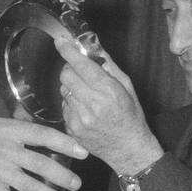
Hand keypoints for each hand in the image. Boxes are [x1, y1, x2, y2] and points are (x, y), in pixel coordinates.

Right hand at [0, 116, 88, 190]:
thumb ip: (14, 127)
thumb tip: (32, 122)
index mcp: (10, 130)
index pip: (44, 135)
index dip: (66, 143)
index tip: (83, 152)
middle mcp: (7, 150)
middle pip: (44, 164)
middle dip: (64, 176)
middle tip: (76, 184)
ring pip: (33, 186)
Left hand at [54, 33, 163, 176]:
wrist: (127, 148)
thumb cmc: (131, 116)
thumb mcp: (127, 87)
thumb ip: (109, 65)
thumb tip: (95, 46)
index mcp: (108, 91)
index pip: (81, 66)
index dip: (68, 51)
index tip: (60, 41)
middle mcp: (91, 105)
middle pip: (66, 76)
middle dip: (71, 69)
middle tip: (80, 71)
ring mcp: (79, 119)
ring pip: (64, 91)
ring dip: (72, 87)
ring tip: (87, 95)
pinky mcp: (72, 129)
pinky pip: (64, 107)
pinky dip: (72, 103)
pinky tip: (85, 110)